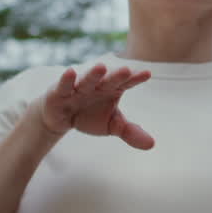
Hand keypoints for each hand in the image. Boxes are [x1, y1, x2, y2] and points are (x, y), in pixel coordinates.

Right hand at [31, 64, 154, 149]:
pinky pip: (63, 86)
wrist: (60, 118)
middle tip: (126, 70)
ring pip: (87, 81)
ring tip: (101, 67)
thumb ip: (130, 132)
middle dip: (116, 75)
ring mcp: (78, 88)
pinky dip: (66, 80)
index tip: (147, 74)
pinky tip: (70, 72)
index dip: (136, 78)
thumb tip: (152, 145)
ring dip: (93, 75)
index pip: (126, 83)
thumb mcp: (112, 125)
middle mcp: (97, 85)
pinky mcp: (59, 93)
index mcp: (112, 89)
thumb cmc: (90, 116)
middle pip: (108, 80)